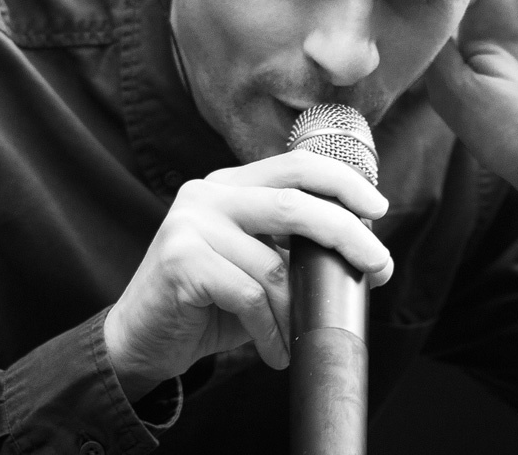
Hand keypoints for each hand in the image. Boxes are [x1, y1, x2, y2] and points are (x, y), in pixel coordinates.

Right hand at [103, 151, 392, 400]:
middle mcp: (208, 193)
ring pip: (273, 265)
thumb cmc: (206, 305)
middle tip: (378, 265)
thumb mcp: (254, 266)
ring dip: (295, 311)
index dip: (343, 183)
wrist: (139, 339)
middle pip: (294, 204)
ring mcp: (190, 224)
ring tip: (294, 338)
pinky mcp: (181, 261)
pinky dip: (270, 331)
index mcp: (230, 184)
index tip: (378, 208)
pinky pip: (249, 296)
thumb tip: (359, 253)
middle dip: (347, 235)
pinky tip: (273, 351)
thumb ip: (291, 249)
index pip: (296, 166)